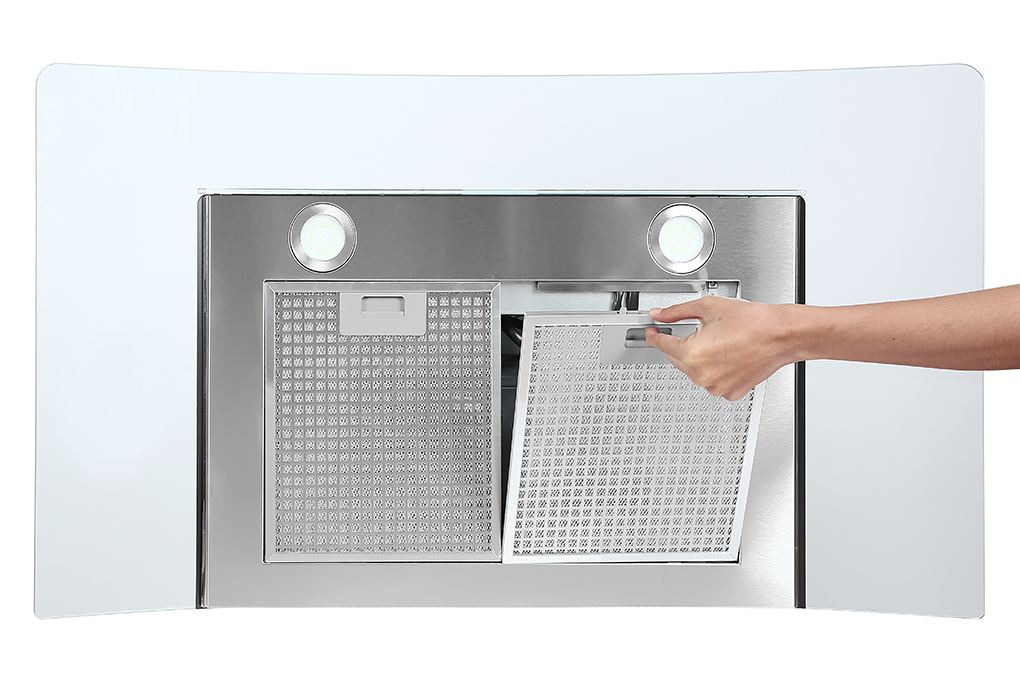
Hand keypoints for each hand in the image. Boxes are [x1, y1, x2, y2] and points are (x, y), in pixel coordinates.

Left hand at [644, 296, 797, 400]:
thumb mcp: (708, 307)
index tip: (652, 332)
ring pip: (694, 371)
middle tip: (699, 330)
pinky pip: (712, 381)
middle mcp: (702, 375)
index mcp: (692, 355)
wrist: (781, 335)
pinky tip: (728, 355)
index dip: (655, 335)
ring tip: (721, 341)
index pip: (662, 345)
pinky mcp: (730, 392)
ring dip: (699, 358)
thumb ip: (677, 311)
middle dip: (682, 344)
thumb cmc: (752, 322)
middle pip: (678, 358)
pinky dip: (715, 370)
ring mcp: (716, 387)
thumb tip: (660, 314)